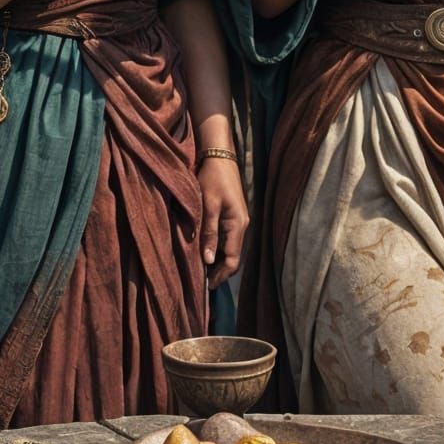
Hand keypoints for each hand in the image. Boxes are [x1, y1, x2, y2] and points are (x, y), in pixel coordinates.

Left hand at [197, 156, 248, 290]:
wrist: (219, 157)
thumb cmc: (212, 178)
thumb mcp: (208, 205)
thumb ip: (209, 232)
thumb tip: (208, 260)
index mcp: (238, 225)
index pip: (233, 260)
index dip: (221, 275)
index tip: (207, 286)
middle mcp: (242, 225)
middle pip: (233, 257)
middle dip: (219, 271)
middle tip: (202, 282)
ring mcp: (238, 220)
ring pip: (230, 248)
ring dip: (218, 260)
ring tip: (201, 270)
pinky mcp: (232, 215)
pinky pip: (227, 238)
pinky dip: (217, 248)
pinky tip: (205, 251)